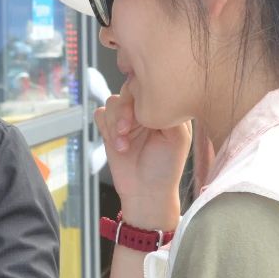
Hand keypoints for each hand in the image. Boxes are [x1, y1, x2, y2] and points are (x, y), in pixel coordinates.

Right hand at [94, 83, 191, 229]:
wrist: (146, 191)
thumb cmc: (166, 167)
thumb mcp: (178, 138)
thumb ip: (168, 113)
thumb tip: (151, 96)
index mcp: (163, 108)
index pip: (148, 86)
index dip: (140, 96)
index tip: (142, 116)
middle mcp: (144, 110)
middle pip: (126, 90)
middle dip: (123, 111)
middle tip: (125, 131)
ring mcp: (126, 119)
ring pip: (111, 102)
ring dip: (114, 124)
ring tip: (123, 144)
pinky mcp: (109, 129)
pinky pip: (100, 115)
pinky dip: (106, 129)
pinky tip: (118, 145)